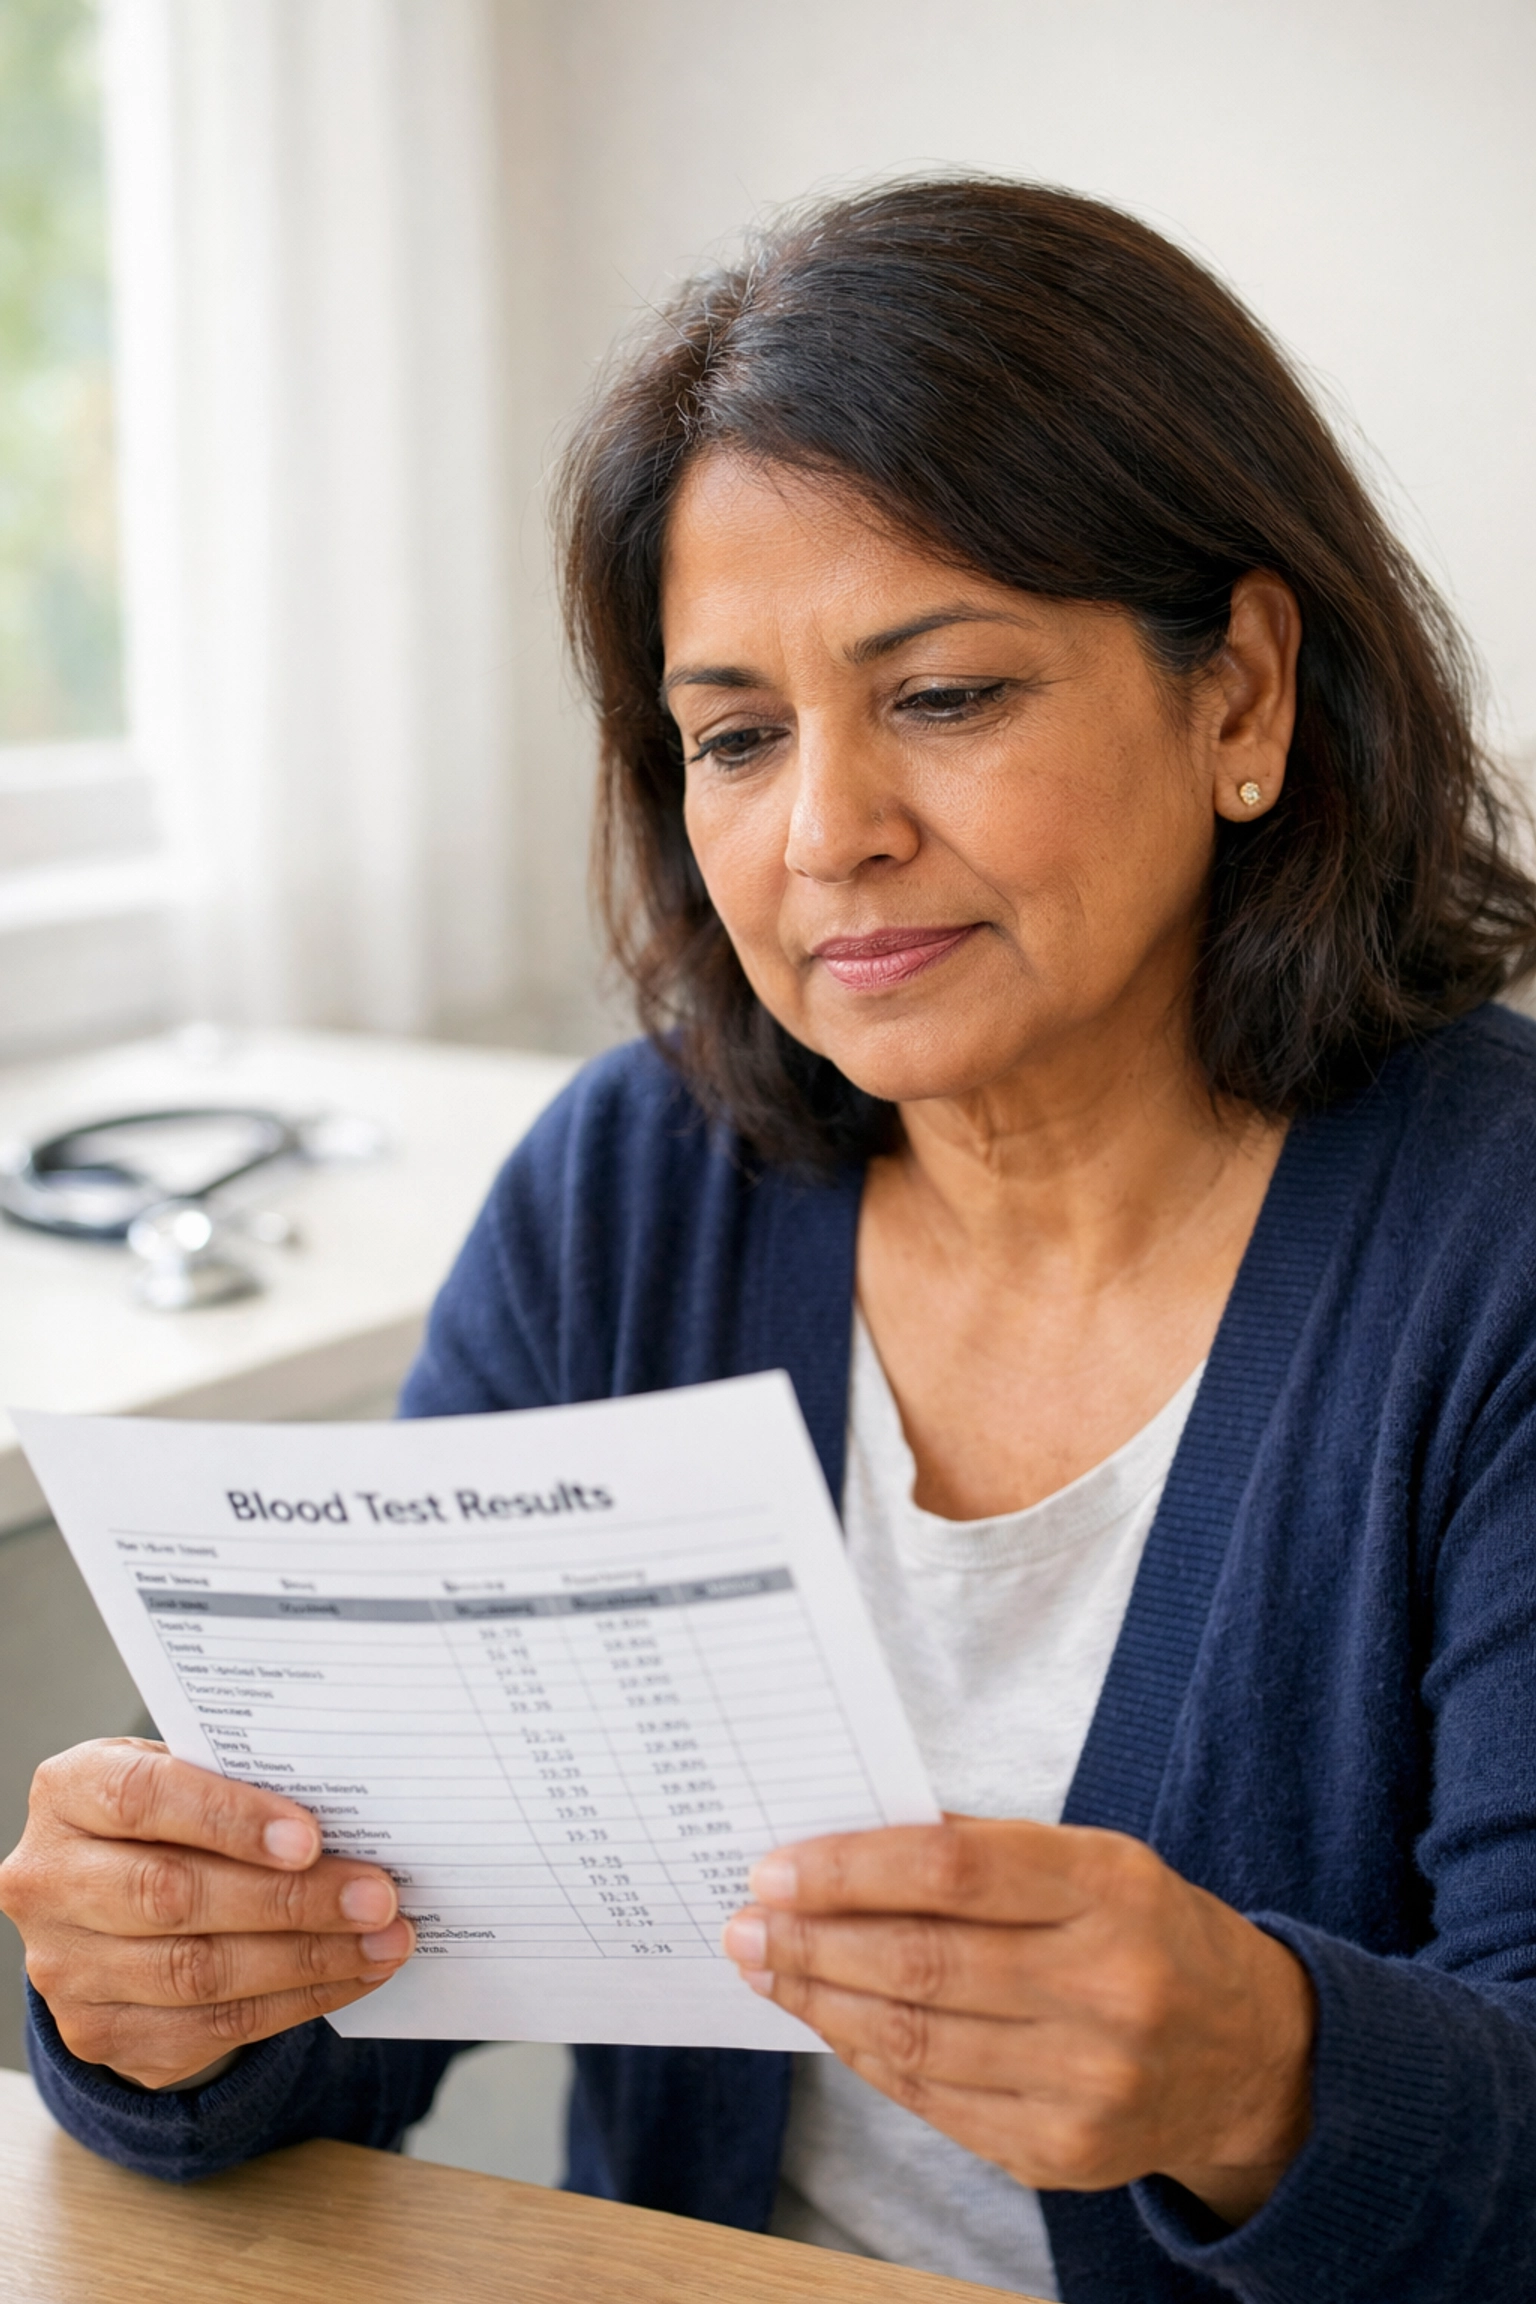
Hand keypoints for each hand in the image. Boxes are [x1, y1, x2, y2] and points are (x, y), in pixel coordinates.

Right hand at [0, 1738, 414, 2089]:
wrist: (110, 1897)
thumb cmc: (168, 1813)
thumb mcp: (184, 1772)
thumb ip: (241, 1779)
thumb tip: (350, 1809)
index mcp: (69, 1792)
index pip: (143, 1799)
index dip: (228, 1819)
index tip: (310, 1838)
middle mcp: (50, 1881)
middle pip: (173, 1896)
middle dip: (290, 1901)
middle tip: (378, 1897)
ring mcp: (67, 1968)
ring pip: (198, 1973)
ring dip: (309, 1959)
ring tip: (386, 1940)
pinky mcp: (99, 2033)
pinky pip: (212, 2024)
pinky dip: (297, 2000)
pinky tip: (354, 1975)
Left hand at [723, 1818, 1312, 2225]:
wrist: (1251, 2054)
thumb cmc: (1146, 1931)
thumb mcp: (1093, 1861)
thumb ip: (982, 1850)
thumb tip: (848, 1840)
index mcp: (1109, 1889)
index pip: (952, 1869)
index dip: (851, 1869)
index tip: (775, 1868)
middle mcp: (1106, 1987)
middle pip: (923, 1962)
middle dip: (813, 1942)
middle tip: (745, 1924)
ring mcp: (1087, 2082)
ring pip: (917, 2040)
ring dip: (822, 2002)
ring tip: (767, 1970)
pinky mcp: (1064, 2153)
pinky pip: (935, 2102)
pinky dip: (869, 2058)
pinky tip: (829, 2023)